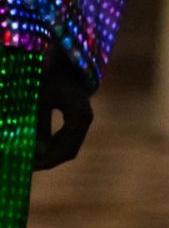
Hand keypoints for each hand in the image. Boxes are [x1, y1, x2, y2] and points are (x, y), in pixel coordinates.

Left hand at [34, 51, 93, 170]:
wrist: (65, 62)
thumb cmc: (51, 75)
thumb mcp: (40, 98)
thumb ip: (36, 123)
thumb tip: (28, 146)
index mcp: (79, 118)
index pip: (64, 149)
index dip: (46, 161)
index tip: (28, 165)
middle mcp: (84, 122)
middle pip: (67, 152)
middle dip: (46, 161)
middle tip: (25, 165)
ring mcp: (82, 121)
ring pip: (68, 147)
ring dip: (49, 155)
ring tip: (29, 158)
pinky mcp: (77, 119)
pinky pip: (66, 139)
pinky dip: (51, 146)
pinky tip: (36, 147)